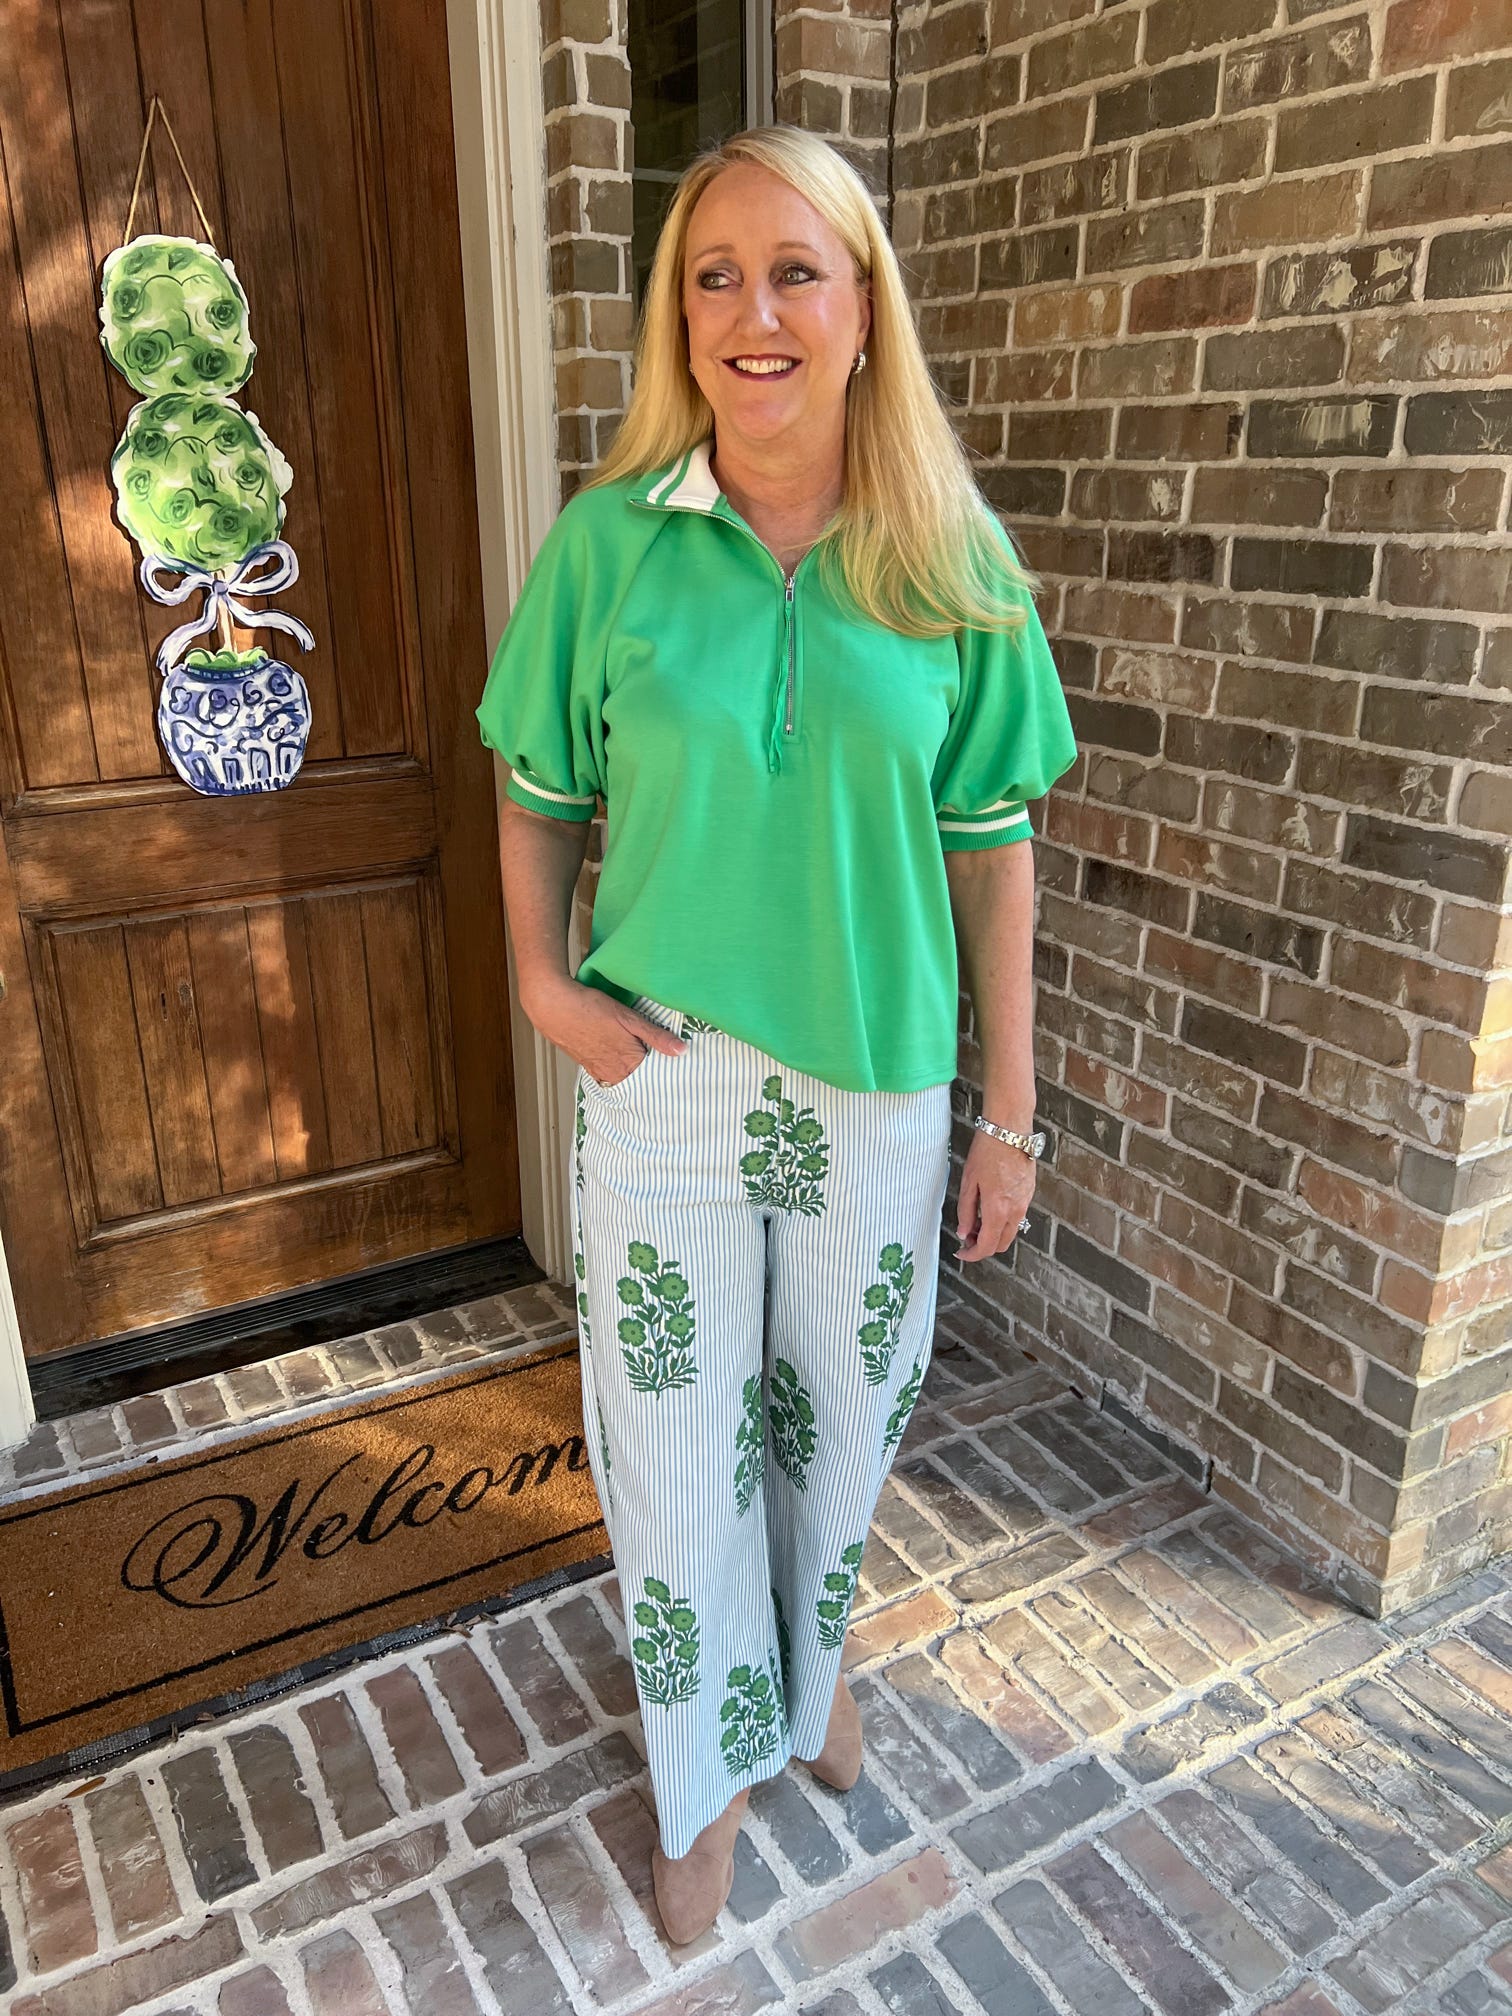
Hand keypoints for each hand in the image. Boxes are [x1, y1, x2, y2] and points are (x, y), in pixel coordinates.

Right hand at [528, 974, 685, 1085]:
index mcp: (627, 1064)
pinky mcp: (587, 1064)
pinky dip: (617, 1066)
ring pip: (623, 1076)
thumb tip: (681, 1050)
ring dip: (632, 1069)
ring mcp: (598, 1071)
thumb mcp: (629, 1019)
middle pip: (639, 1080)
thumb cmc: (589, 1009)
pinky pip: (608, 1072)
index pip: (655, 1078)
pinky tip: (617, 1052)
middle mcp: (612, 1074)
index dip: (666, 1071)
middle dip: (650, 1073)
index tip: (676, 1067)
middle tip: (660, 1061)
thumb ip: (656, 1036)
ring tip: (639, 1055)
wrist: (552, 1006)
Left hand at [953, 1129, 1034, 1261]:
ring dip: (993, 1233)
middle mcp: (1015, 1210)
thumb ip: (965, 1211)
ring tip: (976, 1220)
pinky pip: (1017, 1217)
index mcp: (997, 1210)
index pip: (987, 1246)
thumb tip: (964, 1232)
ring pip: (1010, 1232)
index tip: (962, 1252)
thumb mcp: (969, 1182)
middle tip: (967, 1236)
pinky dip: (1003, 1221)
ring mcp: (1025, 1202)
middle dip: (983, 1246)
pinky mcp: (1029, 1193)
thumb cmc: (988, 1151)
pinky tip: (990, 1208)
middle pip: (1001, 1244)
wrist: (1010, 1130)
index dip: (972, 1254)